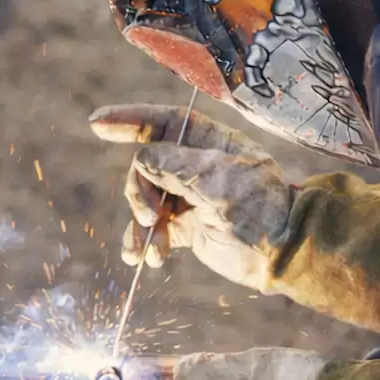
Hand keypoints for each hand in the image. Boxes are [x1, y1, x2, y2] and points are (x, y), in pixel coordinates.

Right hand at [88, 104, 290, 291]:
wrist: (282, 253)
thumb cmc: (258, 208)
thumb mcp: (216, 179)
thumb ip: (174, 166)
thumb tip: (140, 161)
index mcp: (208, 142)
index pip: (162, 122)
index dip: (128, 119)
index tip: (97, 123)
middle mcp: (195, 165)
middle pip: (144, 166)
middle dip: (140, 192)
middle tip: (153, 218)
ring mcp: (189, 196)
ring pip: (144, 201)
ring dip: (141, 224)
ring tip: (150, 250)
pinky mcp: (187, 227)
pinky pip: (152, 229)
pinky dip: (144, 243)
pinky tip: (144, 259)